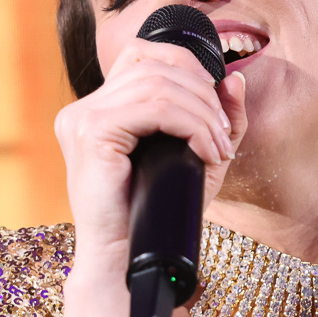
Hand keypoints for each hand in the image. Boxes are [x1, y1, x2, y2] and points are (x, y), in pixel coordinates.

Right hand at [54, 39, 245, 316]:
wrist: (127, 262)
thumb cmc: (159, 216)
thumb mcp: (198, 160)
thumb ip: (217, 121)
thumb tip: (235, 79)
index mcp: (99, 109)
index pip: (144, 54)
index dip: (189, 67)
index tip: (215, 109)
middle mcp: (84, 108)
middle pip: (155, 64)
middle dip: (203, 94)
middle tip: (222, 136)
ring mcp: (82, 118)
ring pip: (158, 84)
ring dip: (202, 113)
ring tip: (217, 148)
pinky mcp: (91, 133)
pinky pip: (152, 107)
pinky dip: (190, 125)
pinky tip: (205, 151)